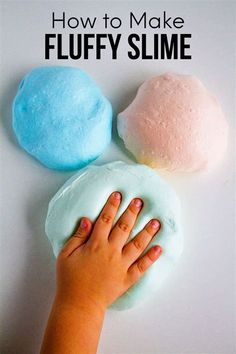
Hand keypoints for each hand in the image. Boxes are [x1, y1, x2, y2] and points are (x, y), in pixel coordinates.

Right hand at [56, 192, 161, 311]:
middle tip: (140, 201)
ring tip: (156, 221)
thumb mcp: (66, 255)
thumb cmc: (70, 279)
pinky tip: (160, 248)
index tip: (119, 195)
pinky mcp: (127, 278)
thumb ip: (77, 236)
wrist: (79, 304)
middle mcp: (111, 251)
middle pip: (124, 227)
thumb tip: (87, 220)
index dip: (112, 205)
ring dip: (147, 231)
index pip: (106, 219)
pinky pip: (142, 266)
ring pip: (137, 244)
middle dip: (132, 212)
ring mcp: (121, 265)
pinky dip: (152, 257)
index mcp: (95, 244)